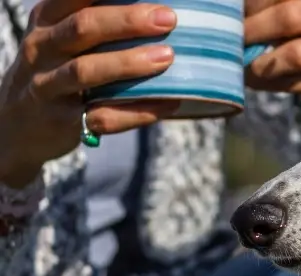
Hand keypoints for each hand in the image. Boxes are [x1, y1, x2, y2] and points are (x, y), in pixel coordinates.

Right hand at [0, 0, 178, 187]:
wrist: (17, 124)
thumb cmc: (55, 69)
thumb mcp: (60, 38)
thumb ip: (94, 22)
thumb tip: (152, 11)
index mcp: (46, 21)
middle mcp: (42, 49)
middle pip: (83, 28)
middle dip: (127, 21)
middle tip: (166, 19)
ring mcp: (49, 85)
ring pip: (86, 71)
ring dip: (129, 63)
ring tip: (167, 57)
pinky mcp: (64, 121)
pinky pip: (102, 116)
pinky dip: (138, 111)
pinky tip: (168, 103)